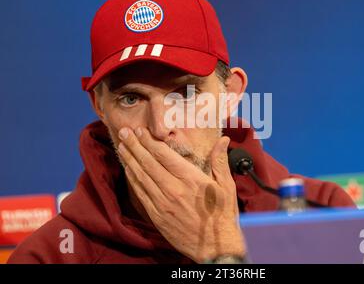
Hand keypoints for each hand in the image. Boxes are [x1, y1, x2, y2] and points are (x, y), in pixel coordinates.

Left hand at [117, 127, 245, 262]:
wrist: (215, 247)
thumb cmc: (223, 216)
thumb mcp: (227, 186)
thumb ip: (220, 161)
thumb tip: (223, 140)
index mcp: (191, 179)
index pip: (164, 155)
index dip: (149, 141)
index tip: (141, 130)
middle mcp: (174, 189)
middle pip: (148, 162)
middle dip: (135, 145)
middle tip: (124, 132)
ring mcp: (163, 203)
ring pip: (141, 176)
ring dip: (130, 159)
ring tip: (122, 146)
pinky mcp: (157, 215)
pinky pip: (141, 193)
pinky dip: (133, 179)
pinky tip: (128, 169)